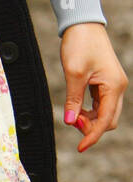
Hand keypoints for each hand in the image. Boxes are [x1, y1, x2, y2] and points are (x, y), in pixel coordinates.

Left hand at [60, 22, 126, 151]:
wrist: (83, 26)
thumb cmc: (80, 44)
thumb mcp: (74, 74)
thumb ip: (73, 100)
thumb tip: (70, 121)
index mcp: (114, 86)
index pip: (105, 120)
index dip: (93, 136)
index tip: (80, 148)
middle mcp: (117, 87)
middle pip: (108, 121)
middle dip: (91, 128)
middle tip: (72, 123)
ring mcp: (112, 86)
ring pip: (104, 115)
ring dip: (89, 121)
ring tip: (72, 116)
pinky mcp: (105, 84)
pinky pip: (100, 106)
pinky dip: (89, 113)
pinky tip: (77, 112)